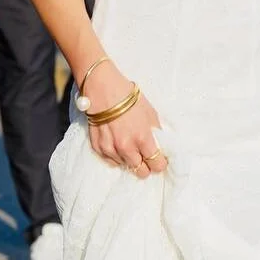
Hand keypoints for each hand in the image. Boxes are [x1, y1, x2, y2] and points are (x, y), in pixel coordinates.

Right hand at [83, 65, 168, 180]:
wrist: (102, 88)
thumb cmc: (128, 98)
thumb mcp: (150, 113)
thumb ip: (156, 133)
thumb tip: (161, 146)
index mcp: (142, 139)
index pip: (156, 164)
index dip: (160, 164)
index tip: (160, 160)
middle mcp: (126, 148)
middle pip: (141, 171)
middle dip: (146, 166)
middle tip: (146, 156)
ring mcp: (110, 149)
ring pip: (126, 166)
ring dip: (130, 159)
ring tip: (130, 145)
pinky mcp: (98, 147)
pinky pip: (111, 161)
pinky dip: (116, 156)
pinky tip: (119, 145)